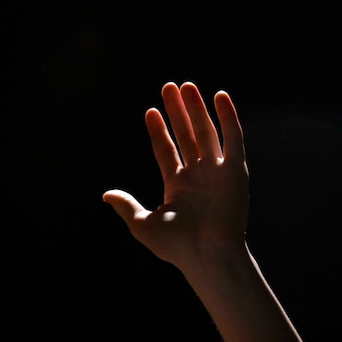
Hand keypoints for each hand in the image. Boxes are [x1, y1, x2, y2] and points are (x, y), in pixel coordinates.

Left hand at [103, 83, 248, 276]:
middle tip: (168, 86)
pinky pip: (233, 139)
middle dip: (177, 112)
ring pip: (206, 132)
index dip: (158, 131)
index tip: (150, 111)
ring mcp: (217, 173)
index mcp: (177, 187)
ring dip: (196, 109)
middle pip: (186, 136)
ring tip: (186, 86)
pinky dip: (228, 118)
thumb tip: (106, 195)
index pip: (166, 151)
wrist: (207, 254)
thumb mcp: (143, 225)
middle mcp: (197, 177)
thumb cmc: (176, 246)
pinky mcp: (235, 171)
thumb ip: (126, 207)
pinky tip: (219, 96)